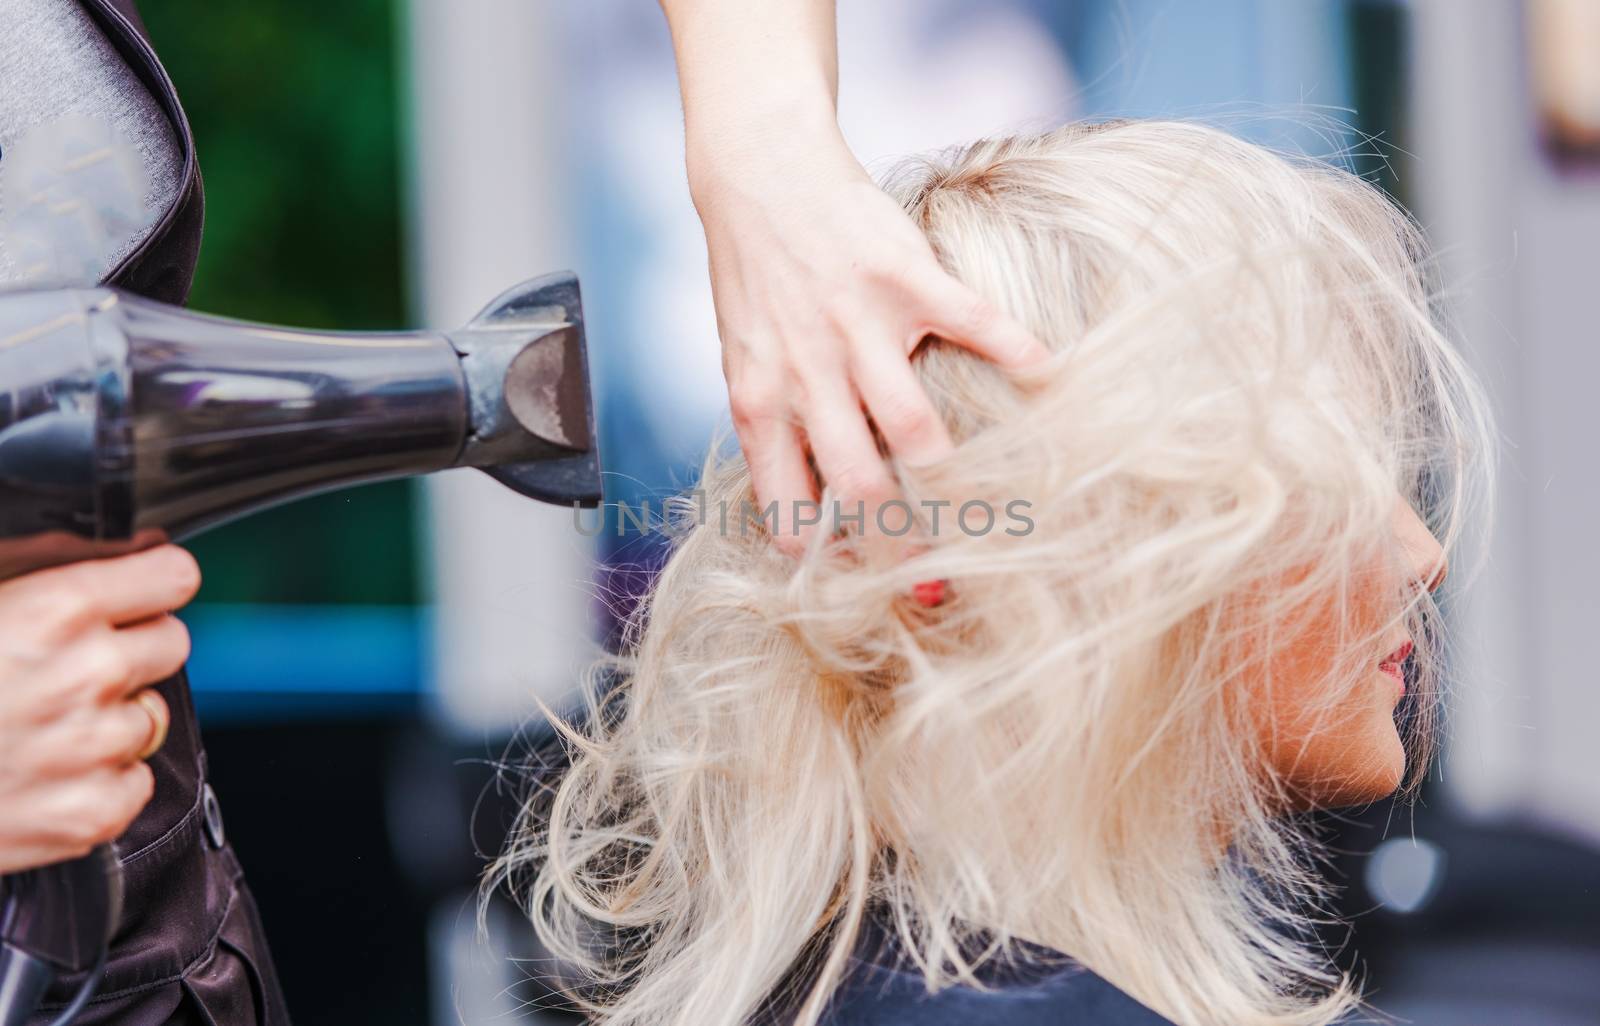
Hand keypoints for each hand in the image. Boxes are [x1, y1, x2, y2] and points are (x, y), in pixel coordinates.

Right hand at [0, 544, 197, 872]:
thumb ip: (37, 572)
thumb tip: (118, 553)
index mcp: (55, 609)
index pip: (172, 575)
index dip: (152, 584)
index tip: (141, 593)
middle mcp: (89, 674)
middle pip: (171, 644)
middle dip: (131, 650)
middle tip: (72, 667)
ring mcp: (94, 748)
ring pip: (152, 716)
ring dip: (110, 719)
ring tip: (41, 727)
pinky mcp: (92, 813)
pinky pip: (134, 783)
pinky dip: (100, 783)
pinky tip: (44, 775)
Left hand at [690, 126, 1049, 556]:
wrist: (757, 177)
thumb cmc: (753, 280)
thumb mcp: (744, 364)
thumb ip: (776, 430)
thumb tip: (804, 511)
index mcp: (763, 404)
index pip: (793, 508)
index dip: (831, 563)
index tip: (867, 592)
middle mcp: (810, 375)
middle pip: (862, 487)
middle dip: (903, 548)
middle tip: (941, 584)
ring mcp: (859, 327)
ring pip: (915, 429)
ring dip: (958, 479)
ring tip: (995, 509)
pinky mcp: (905, 278)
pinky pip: (974, 323)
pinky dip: (1017, 352)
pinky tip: (1049, 377)